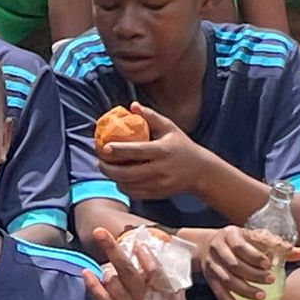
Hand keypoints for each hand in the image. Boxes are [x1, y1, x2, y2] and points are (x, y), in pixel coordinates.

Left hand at [85, 227, 186, 299]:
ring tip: (107, 264)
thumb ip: (170, 287)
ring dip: (106, 268)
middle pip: (128, 270)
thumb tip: (158, 263)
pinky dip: (93, 284)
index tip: (138, 245)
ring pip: (112, 281)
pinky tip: (87, 273)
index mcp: (166, 297)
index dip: (145, 255)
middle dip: (113, 248)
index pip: (155, 270)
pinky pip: (101, 298)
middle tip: (100, 232)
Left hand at [93, 104, 214, 201]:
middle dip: (108, 169)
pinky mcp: (157, 194)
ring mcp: (158, 184)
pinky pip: (134, 193)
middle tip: (99, 161)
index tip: (103, 147)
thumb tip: (132, 105)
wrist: (201, 172)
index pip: (136, 151)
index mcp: (162, 151)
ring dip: (113, 178)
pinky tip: (119, 179)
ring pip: (128, 185)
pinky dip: (123, 186)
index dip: (118, 150)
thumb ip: (151, 117)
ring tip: (106, 168)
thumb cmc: (182, 146)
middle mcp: (160, 169)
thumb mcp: (170, 128)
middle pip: (127, 173)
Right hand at [200, 224, 299, 299]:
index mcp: (230, 235)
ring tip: (261, 296)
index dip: (254, 256)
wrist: (206, 246)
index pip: (240, 246)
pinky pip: (219, 294)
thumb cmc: (237, 241)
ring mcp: (212, 266)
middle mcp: (217, 249)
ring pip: (227, 280)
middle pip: (234, 265)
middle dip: (253, 275)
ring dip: (244, 290)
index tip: (268, 265)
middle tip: (270, 280)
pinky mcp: (210, 280)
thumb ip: (277, 246)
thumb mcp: (253, 238)